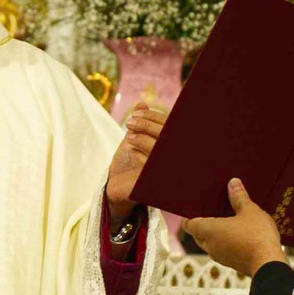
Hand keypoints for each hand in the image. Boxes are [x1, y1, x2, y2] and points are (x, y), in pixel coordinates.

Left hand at [103, 103, 166, 218]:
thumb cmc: (129, 164)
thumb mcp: (135, 140)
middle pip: (167, 137)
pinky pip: (152, 167)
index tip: (138, 112)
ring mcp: (169, 173)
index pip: (170, 127)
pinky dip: (141, 155)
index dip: (155, 117)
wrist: (118, 189)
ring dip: (144, 139)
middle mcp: (175, 161)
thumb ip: (141, 123)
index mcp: (172, 148)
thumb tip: (141, 104)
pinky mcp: (158, 185)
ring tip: (129, 135)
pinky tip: (131, 150)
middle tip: (129, 122)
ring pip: (161, 150)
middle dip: (148, 126)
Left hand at [185, 178, 288, 277]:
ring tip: (227, 222)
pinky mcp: (233, 264)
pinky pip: (224, 251)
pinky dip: (227, 244)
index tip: (192, 209)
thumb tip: (233, 183)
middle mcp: (210, 246)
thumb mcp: (250, 211)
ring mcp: (221, 257)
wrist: (269, 264)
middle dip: (203, 225)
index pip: (189, 224)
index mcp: (209, 231)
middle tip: (212, 212)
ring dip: (216, 235)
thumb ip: (239, 197)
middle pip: (198, 235)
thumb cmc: (256, 236)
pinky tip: (240, 236)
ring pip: (212, 244)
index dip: (189, 217)